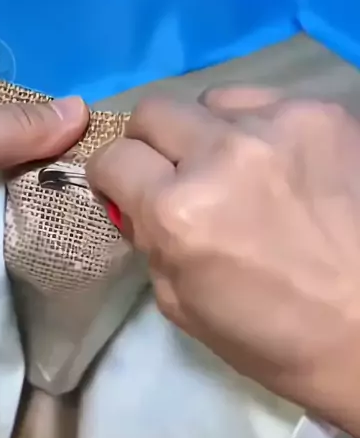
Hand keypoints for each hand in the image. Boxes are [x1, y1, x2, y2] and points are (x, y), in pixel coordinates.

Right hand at [87, 87, 359, 435]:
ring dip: (211, 133)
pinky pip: (267, 104)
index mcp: (178, 211)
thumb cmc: (271, 336)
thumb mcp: (180, 303)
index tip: (128, 191)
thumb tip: (135, 200)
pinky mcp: (324, 115)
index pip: (113, 159)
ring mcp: (278, 125)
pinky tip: (283, 168)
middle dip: (153, 146)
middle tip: (177, 176)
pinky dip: (262, 131)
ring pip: (212, 100)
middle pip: (152, 112)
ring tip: (239, 171)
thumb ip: (148, 239)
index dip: (114, 179)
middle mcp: (222, 154)